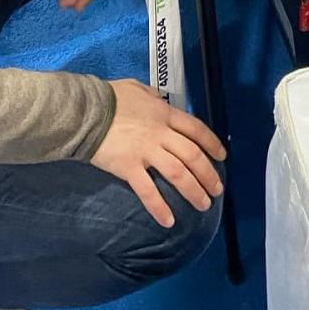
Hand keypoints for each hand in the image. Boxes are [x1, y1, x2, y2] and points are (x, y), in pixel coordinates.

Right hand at [91, 79, 225, 227]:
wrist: (86, 110)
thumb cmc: (110, 97)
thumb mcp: (137, 88)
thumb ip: (152, 96)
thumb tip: (158, 99)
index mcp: (164, 113)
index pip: (195, 129)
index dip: (211, 143)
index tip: (222, 156)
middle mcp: (160, 133)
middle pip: (192, 155)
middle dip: (208, 174)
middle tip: (217, 190)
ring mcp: (146, 151)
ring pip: (178, 174)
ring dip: (193, 191)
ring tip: (203, 205)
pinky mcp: (129, 167)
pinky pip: (148, 190)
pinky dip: (159, 207)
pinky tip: (168, 221)